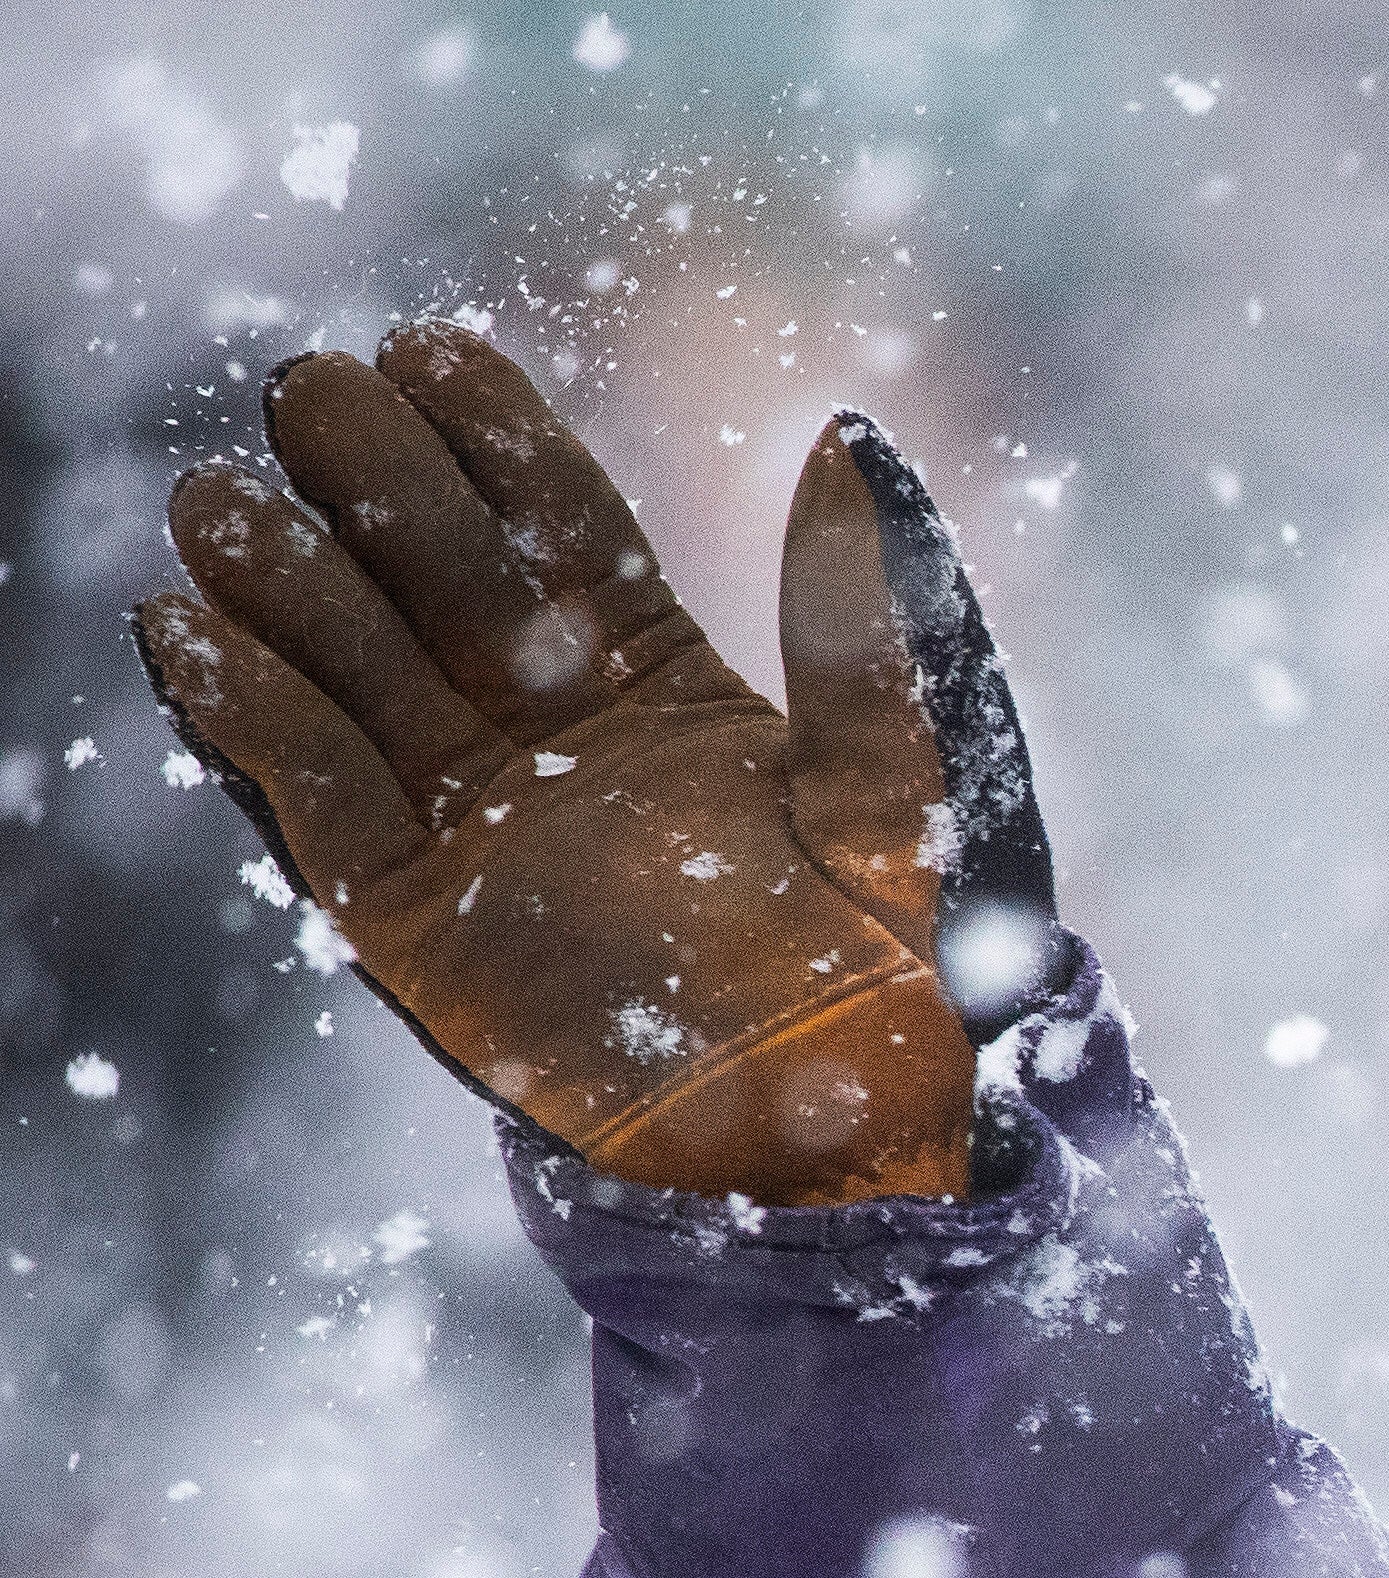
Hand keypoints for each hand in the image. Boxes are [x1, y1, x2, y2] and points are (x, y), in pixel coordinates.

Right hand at [131, 323, 1055, 1207]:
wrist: (870, 1142)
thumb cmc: (915, 971)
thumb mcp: (910, 785)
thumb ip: (866, 631)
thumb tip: (854, 440)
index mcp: (656, 683)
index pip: (560, 534)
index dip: (495, 442)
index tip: (431, 347)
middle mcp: (548, 737)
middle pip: (439, 581)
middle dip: (374, 486)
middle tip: (310, 389)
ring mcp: (476, 824)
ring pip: (357, 677)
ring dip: (287, 585)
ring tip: (224, 498)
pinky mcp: (417, 923)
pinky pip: (320, 805)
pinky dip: (258, 723)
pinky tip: (195, 634)